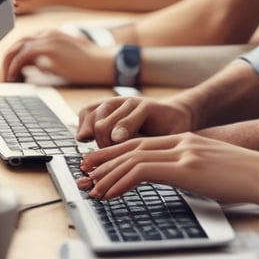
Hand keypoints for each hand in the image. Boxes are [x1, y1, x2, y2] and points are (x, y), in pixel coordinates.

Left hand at [0, 30, 114, 83]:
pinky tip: (13, 78)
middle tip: (2, 79)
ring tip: (5, 81)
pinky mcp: (48, 48)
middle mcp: (47, 33)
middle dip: (6, 62)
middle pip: (16, 45)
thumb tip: (35, 69)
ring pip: (15, 49)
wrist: (103, 62)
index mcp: (52, 34)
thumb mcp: (66, 57)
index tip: (10, 74)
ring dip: (6, 66)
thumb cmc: (89, 63)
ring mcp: (47, 39)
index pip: (24, 44)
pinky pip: (22, 57)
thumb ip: (50, 58)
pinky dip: (13, 68)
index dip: (13, 59)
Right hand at [77, 95, 194, 146]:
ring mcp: (117, 102)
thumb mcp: (174, 136)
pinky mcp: (107, 105)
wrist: (172, 113)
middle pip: (104, 123)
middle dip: (104, 144)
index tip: (115, 147)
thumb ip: (160, 143)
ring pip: (92, 114)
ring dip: (92, 134)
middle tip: (113, 156)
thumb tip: (146, 154)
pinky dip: (84, 125)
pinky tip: (89, 138)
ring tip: (101, 149)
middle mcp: (130, 102)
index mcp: (148, 108)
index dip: (118, 138)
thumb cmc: (173, 129)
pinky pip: (87, 111)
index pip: (125, 123)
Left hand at [78, 133, 258, 203]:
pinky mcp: (188, 167)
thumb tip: (179, 183)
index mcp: (190, 141)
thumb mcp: (215, 171)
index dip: (117, 154)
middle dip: (104, 160)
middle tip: (82, 172)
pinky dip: (121, 181)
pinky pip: (144, 171)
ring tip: (89, 187)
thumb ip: (194, 170)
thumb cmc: (249, 178)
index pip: (144, 143)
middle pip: (133, 146)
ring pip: (133, 157)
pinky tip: (109, 193)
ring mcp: (186, 152)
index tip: (98, 166)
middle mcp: (184, 141)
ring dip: (107, 174)